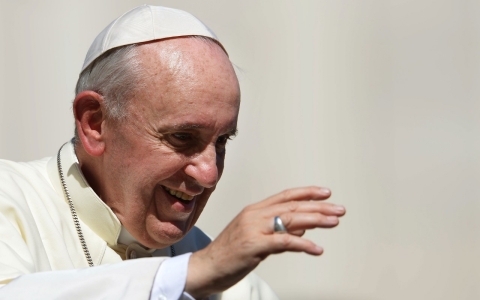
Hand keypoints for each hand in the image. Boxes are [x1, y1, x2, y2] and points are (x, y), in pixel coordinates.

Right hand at [185, 186, 345, 297]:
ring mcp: (253, 228)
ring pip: (290, 219)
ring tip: (334, 222)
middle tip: (339, 210)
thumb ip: (277, 231)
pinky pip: (284, 242)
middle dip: (319, 207)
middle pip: (292, 206)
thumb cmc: (230, 253)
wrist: (206, 267)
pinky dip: (303, 245)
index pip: (286, 196)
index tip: (326, 193)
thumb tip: (302, 230)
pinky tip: (317, 249)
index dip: (307, 193)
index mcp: (255, 210)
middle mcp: (255, 214)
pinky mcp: (254, 245)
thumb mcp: (255, 238)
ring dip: (316, 220)